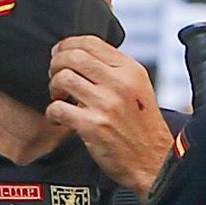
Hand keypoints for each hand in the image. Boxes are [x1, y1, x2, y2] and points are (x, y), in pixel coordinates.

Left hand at [48, 39, 172, 190]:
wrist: (154, 162)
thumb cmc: (143, 128)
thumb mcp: (138, 89)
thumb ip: (116, 71)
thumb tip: (83, 55)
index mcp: (130, 70)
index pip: (91, 42)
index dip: (68, 45)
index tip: (60, 54)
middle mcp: (119, 83)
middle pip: (73, 57)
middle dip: (56, 64)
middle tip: (55, 77)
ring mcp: (105, 104)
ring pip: (63, 78)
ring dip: (53, 87)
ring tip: (59, 97)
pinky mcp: (92, 126)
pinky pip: (57, 108)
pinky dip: (51, 112)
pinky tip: (59, 118)